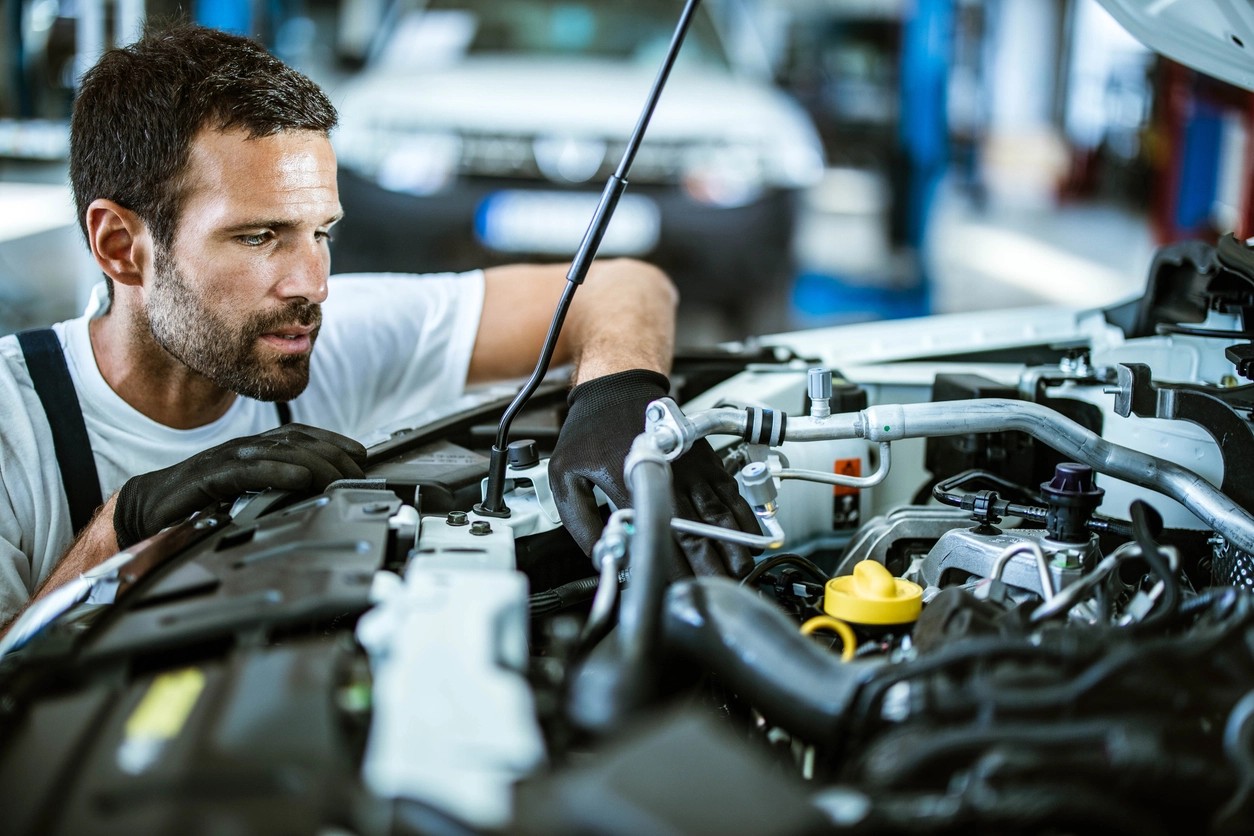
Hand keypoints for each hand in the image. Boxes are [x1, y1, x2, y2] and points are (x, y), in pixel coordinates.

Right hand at [113, 423, 366, 547]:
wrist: (146, 510)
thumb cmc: (197, 503)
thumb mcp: (247, 496)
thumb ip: (277, 490)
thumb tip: (317, 495)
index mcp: (254, 450)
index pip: (302, 436)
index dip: (334, 442)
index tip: (362, 456)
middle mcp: (243, 449)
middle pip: (297, 441)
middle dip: (333, 454)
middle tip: (358, 474)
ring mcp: (225, 460)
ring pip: (278, 452)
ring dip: (314, 463)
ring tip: (340, 477)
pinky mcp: (208, 477)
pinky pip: (247, 471)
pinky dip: (276, 473)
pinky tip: (299, 480)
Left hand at [549, 369, 758, 577]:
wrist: (617, 387)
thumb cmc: (590, 430)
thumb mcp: (566, 475)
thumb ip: (579, 521)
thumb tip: (600, 555)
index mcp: (629, 485)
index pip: (656, 536)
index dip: (671, 567)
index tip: (678, 590)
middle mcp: (665, 477)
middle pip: (693, 531)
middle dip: (709, 565)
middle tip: (717, 589)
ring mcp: (689, 468)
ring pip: (717, 514)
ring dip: (731, 545)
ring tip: (739, 570)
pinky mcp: (704, 459)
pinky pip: (729, 492)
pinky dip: (742, 516)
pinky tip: (751, 535)